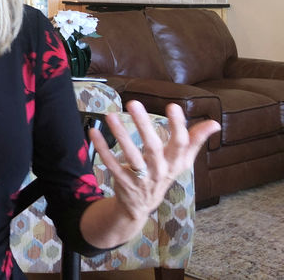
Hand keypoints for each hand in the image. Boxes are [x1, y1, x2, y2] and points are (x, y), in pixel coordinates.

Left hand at [88, 100, 219, 220]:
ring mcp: (141, 178)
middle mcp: (160, 171)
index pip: (181, 143)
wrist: (141, 206)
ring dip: (120, 135)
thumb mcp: (181, 161)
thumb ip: (195, 140)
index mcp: (175, 162)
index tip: (173, 106)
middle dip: (144, 125)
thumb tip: (214, 123)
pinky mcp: (124, 182)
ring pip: (131, 156)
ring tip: (111, 116)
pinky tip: (93, 132)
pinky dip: (103, 148)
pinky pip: (112, 164)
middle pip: (153, 147)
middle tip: (134, 103)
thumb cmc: (163, 174)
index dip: (178, 126)